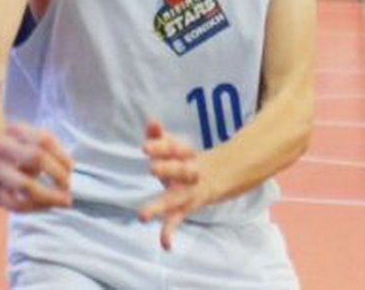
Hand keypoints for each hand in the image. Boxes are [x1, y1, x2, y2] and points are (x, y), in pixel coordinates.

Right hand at [0, 122, 73, 212]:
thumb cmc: (20, 151)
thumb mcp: (33, 140)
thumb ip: (52, 150)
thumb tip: (69, 168)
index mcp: (14, 130)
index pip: (44, 140)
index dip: (62, 156)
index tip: (71, 167)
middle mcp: (1, 147)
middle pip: (36, 157)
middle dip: (58, 174)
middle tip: (67, 186)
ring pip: (25, 185)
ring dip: (49, 196)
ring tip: (63, 200)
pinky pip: (16, 204)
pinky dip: (37, 207)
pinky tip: (47, 205)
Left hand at [139, 118, 210, 249]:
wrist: (223, 175)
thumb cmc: (188, 160)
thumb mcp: (175, 147)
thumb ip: (159, 135)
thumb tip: (150, 119)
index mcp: (185, 155)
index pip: (173, 147)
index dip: (160, 144)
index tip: (147, 140)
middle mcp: (189, 173)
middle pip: (179, 170)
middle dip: (167, 169)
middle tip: (152, 168)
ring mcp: (189, 192)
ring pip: (175, 198)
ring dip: (159, 206)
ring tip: (142, 217)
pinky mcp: (188, 206)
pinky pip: (177, 219)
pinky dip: (169, 232)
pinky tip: (165, 245)